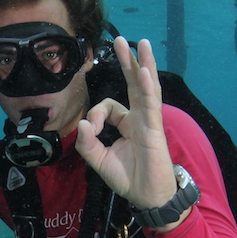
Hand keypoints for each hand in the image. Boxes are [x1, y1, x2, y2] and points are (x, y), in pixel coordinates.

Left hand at [75, 37, 177, 209]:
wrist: (148, 197)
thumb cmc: (128, 178)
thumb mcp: (99, 161)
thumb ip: (88, 143)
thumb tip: (82, 123)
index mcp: (127, 124)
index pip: (109, 106)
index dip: (96, 113)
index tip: (91, 129)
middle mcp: (139, 118)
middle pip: (133, 83)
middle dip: (127, 61)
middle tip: (120, 40)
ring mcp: (148, 121)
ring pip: (146, 87)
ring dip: (143, 64)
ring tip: (140, 43)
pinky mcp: (154, 128)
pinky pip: (150, 104)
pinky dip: (146, 86)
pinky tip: (144, 71)